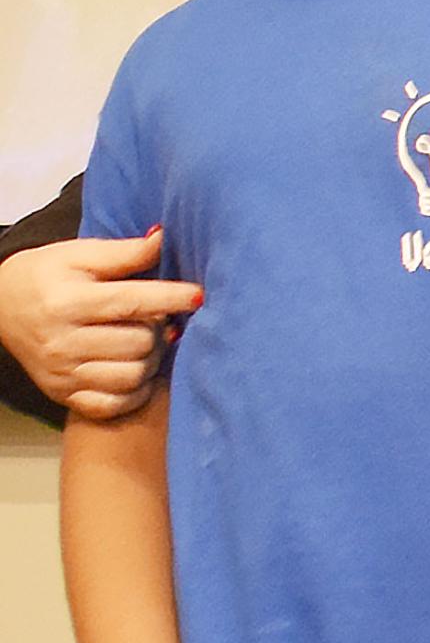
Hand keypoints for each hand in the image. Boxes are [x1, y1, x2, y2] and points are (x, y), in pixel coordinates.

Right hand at [1, 231, 197, 418]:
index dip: (171, 298)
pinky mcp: (63, 395)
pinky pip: (114, 405)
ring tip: (144, 343)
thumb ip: (125, 253)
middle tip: (156, 319)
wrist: (1, 306)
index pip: (130, 303)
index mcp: (66, 303)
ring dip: (151, 360)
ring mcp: (61, 373)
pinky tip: (134, 369)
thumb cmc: (48, 276)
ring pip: (133, 376)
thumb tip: (165, 237)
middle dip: (158, 329)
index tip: (198, 295)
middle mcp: (62, 342)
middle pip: (139, 343)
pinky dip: (134, 391)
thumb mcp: (79, 255)